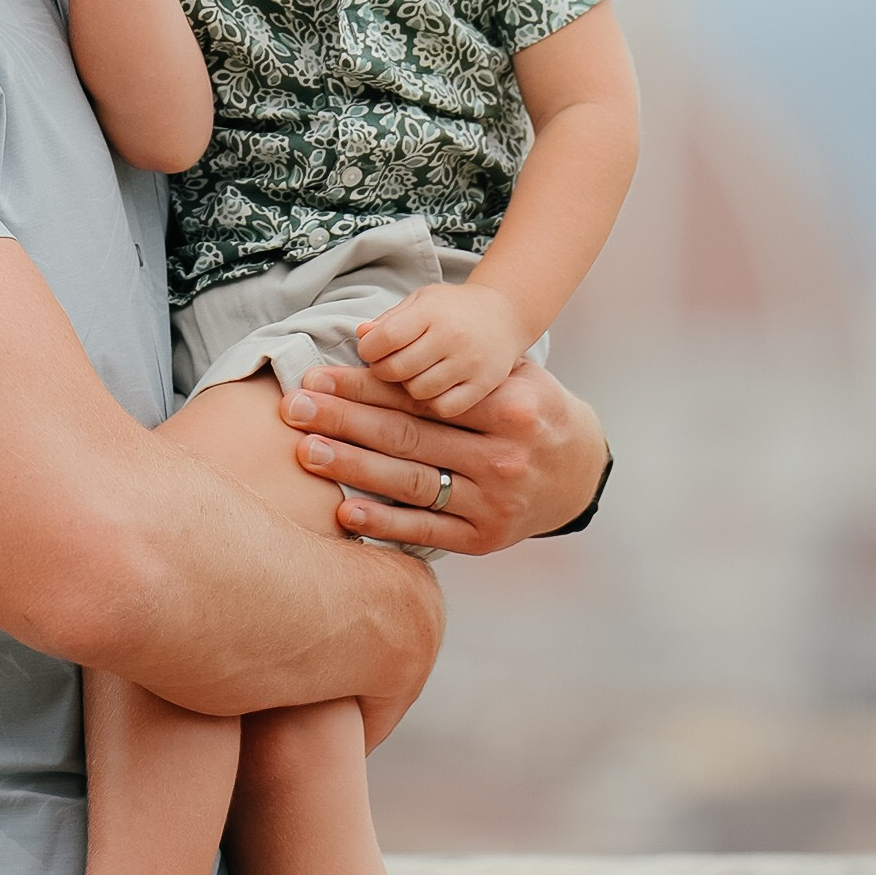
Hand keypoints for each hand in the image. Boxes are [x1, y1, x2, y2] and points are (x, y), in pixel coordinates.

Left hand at [280, 356, 609, 555]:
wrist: (580, 473)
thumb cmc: (534, 411)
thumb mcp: (515, 374)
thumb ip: (456, 362)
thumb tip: (372, 335)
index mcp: (510, 409)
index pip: (423, 396)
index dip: (367, 386)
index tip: (319, 375)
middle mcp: (503, 458)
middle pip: (409, 436)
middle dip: (345, 420)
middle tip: (295, 408)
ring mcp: (493, 502)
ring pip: (412, 482)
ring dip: (354, 467)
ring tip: (306, 451)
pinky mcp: (483, 539)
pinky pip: (427, 530)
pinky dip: (384, 523)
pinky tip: (345, 511)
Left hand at [353, 279, 530, 417]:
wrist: (504, 315)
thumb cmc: (453, 309)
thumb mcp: (421, 301)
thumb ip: (389, 319)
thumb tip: (361, 334)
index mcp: (432, 311)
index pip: (387, 337)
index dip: (369, 349)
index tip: (370, 350)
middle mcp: (452, 337)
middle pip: (398, 369)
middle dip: (384, 371)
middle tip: (389, 366)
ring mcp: (470, 363)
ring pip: (418, 392)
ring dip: (407, 388)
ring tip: (414, 375)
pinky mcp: (483, 385)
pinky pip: (444, 408)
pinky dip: (433, 403)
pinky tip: (434, 389)